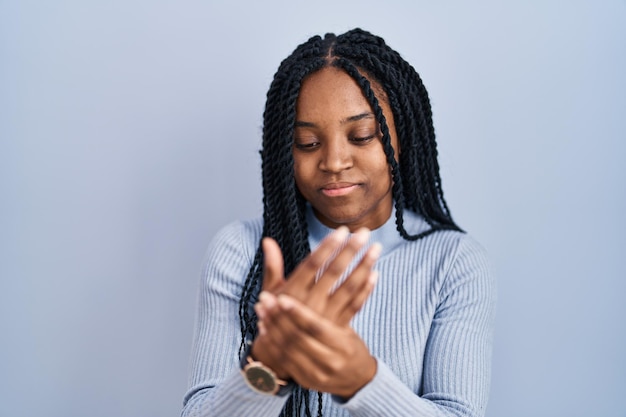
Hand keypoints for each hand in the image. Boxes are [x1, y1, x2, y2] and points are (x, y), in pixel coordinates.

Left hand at [253, 292, 377, 397]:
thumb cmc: (349, 343)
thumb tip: (330, 267)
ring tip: (260, 309)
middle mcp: (329, 360)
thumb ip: (337, 301)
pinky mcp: (306, 380)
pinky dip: (271, 343)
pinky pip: (284, 360)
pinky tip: (263, 327)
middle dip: (278, 317)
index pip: (316, 327)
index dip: (298, 312)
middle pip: (298, 338)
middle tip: (263, 298)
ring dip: (271, 328)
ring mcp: (316, 373)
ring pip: (287, 349)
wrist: (357, 380)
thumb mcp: (346, 324)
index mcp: (341, 344)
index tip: (281, 297)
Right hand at [260, 227, 380, 324]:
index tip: (342, 231)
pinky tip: (375, 274)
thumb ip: (272, 266)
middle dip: (350, 251)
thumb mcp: (271, 292)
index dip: (327, 247)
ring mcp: (325, 316)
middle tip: (364, 232)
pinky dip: (366, 291)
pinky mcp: (336, 328)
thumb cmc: (276, 315)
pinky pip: (354, 307)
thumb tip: (267, 239)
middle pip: (333, 273)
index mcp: (293, 292)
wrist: (282, 355)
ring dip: (363, 267)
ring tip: (376, 249)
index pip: (312, 264)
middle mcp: (310, 303)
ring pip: (348, 288)